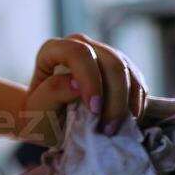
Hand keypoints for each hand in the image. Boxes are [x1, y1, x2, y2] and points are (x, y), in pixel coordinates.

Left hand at [17, 33, 149, 145]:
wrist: (48, 120)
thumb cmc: (38, 115)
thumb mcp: (36, 110)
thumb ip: (53, 93)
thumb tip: (77, 83)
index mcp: (53, 50)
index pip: (78, 53)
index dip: (91, 80)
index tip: (94, 109)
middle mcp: (80, 45)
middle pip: (111, 62)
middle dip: (114, 98)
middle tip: (107, 128)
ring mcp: (103, 55)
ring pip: (128, 71)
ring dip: (127, 104)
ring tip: (113, 129)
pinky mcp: (121, 70)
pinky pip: (138, 82)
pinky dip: (136, 103)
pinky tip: (126, 121)